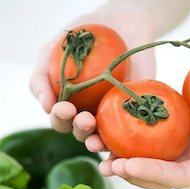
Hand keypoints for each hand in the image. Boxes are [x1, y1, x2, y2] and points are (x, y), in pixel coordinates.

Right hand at [29, 6, 155, 141]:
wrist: (120, 23)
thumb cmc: (81, 38)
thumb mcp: (52, 51)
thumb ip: (42, 78)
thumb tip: (46, 107)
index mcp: (69, 105)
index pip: (60, 121)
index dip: (60, 118)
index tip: (64, 107)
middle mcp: (89, 115)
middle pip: (80, 133)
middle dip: (79, 129)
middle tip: (84, 119)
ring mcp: (112, 117)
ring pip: (103, 139)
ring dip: (97, 143)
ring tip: (96, 138)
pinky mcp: (135, 116)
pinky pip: (129, 137)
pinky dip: (122, 149)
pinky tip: (120, 152)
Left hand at [97, 68, 189, 188]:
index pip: (177, 178)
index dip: (152, 175)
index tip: (127, 167)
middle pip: (157, 173)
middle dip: (130, 171)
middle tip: (104, 163)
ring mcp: (186, 143)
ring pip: (150, 154)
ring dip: (124, 153)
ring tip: (98, 147)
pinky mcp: (182, 124)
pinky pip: (154, 130)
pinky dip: (134, 131)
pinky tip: (114, 123)